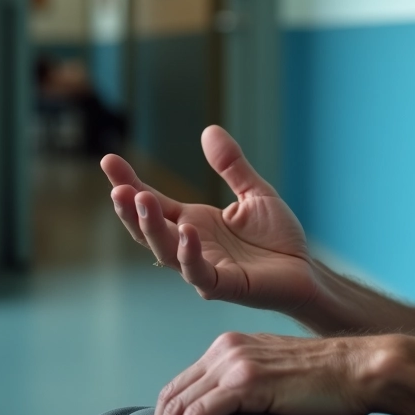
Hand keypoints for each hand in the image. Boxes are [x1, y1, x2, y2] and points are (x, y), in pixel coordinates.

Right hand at [101, 126, 317, 313]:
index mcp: (194, 223)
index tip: (108, 160)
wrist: (306, 270)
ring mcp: (204, 267)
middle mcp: (191, 245)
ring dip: (151, 228)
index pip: (154, 202)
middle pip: (148, 229)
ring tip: (141, 200)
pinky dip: (189, 254)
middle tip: (117, 187)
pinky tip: (186, 232)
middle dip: (129, 209)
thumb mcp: (254, 192)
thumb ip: (231, 166)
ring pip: (166, 251)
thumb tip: (209, 130)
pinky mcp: (224, 285)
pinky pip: (199, 272)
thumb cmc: (277, 237)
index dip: (130, 183)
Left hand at [152, 332, 382, 414]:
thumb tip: (225, 414)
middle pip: (172, 396)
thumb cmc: (326, 378)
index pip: (180, 385)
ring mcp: (235, 363)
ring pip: (180, 407)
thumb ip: (245, 385)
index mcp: (230, 346)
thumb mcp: (274, 373)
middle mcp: (226, 349)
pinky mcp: (247, 382)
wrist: (358, 368)